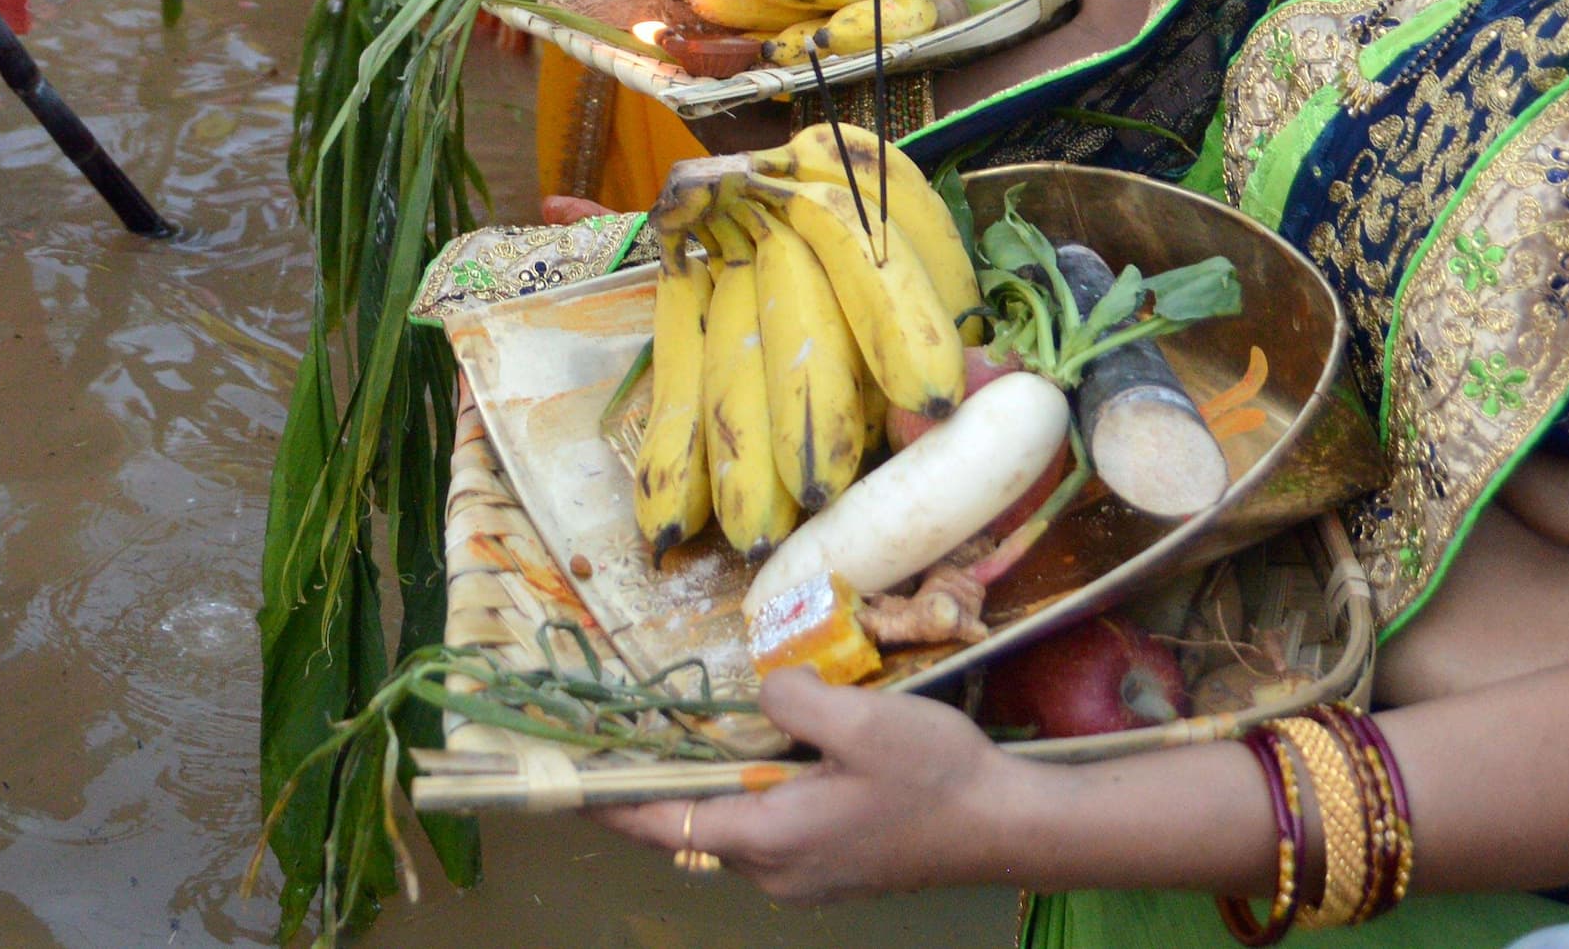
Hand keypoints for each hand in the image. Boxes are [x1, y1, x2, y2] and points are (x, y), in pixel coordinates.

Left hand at [594, 670, 1027, 900]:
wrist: (1008, 826)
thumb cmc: (935, 776)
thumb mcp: (862, 720)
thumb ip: (793, 700)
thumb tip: (761, 692)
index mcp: (771, 839)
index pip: (662, 823)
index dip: (607, 801)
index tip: (561, 779)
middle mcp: (776, 871)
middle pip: (690, 827)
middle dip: (653, 784)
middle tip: (617, 730)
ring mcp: (805, 876)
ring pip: (729, 829)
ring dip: (704, 787)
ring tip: (675, 733)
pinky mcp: (831, 867)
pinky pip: (765, 832)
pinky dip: (743, 796)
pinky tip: (755, 753)